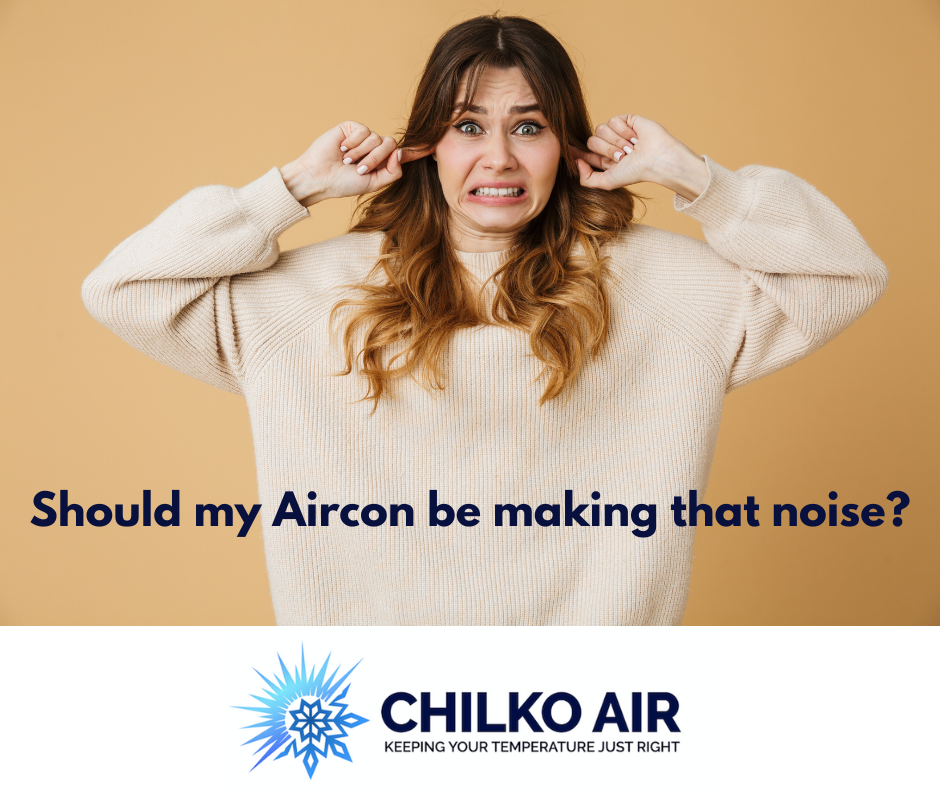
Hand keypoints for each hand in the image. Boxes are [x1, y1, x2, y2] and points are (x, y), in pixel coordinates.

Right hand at [280, 122, 430, 206]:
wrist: (320, 177)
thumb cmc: (343, 184)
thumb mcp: (373, 183)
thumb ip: (392, 172)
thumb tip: (400, 153)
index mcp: (381, 162)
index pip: (400, 153)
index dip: (416, 150)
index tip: (432, 146)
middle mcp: (375, 147)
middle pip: (390, 145)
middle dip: (375, 159)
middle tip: (358, 169)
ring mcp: (363, 136)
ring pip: (377, 139)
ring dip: (361, 154)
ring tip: (346, 162)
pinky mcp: (352, 127)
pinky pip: (364, 131)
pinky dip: (353, 143)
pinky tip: (341, 149)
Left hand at [571, 114, 708, 200]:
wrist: (656, 158)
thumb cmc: (635, 172)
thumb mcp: (607, 182)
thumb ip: (587, 179)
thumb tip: (577, 162)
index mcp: (604, 160)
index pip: (584, 154)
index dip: (575, 152)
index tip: (567, 150)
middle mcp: (609, 145)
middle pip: (591, 141)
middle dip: (607, 150)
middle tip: (623, 157)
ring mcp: (617, 132)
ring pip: (600, 129)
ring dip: (616, 141)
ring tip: (631, 148)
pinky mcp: (626, 120)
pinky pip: (613, 120)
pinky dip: (624, 131)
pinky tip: (635, 137)